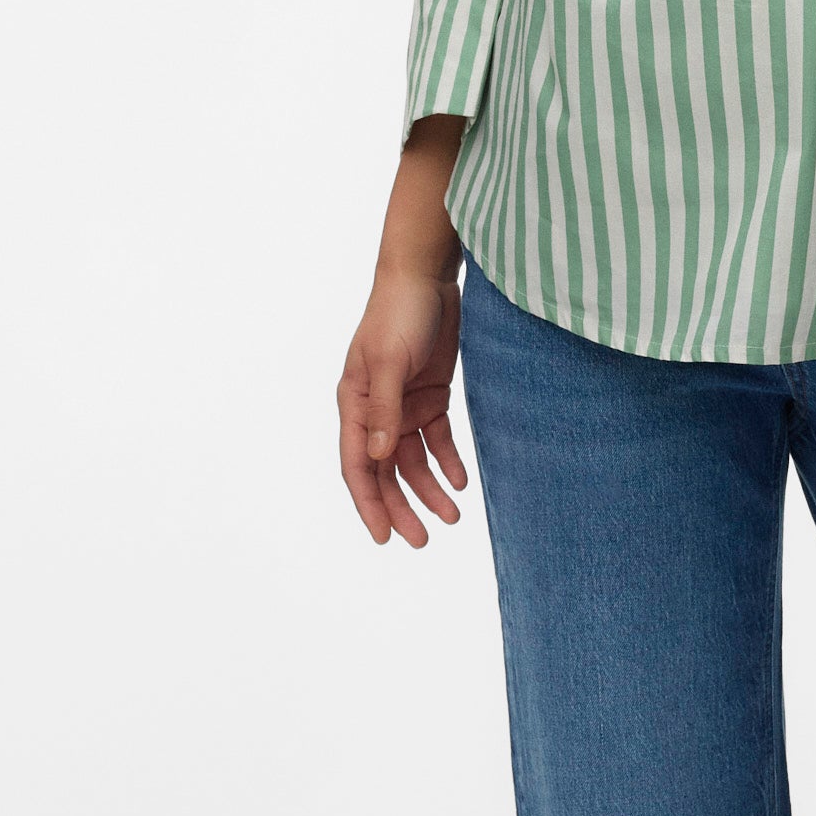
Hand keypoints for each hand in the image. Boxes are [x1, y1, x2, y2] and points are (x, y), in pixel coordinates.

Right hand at [338, 263, 469, 549]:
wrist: (428, 275)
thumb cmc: (400, 312)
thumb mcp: (391, 361)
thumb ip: (385, 409)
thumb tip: (377, 456)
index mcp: (354, 404)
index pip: (356, 465)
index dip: (369, 503)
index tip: (385, 536)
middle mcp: (375, 410)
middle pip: (385, 471)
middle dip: (402, 506)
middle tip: (422, 540)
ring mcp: (403, 404)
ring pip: (413, 460)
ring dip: (429, 488)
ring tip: (452, 517)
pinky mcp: (430, 395)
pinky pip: (437, 439)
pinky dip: (448, 461)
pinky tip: (461, 482)